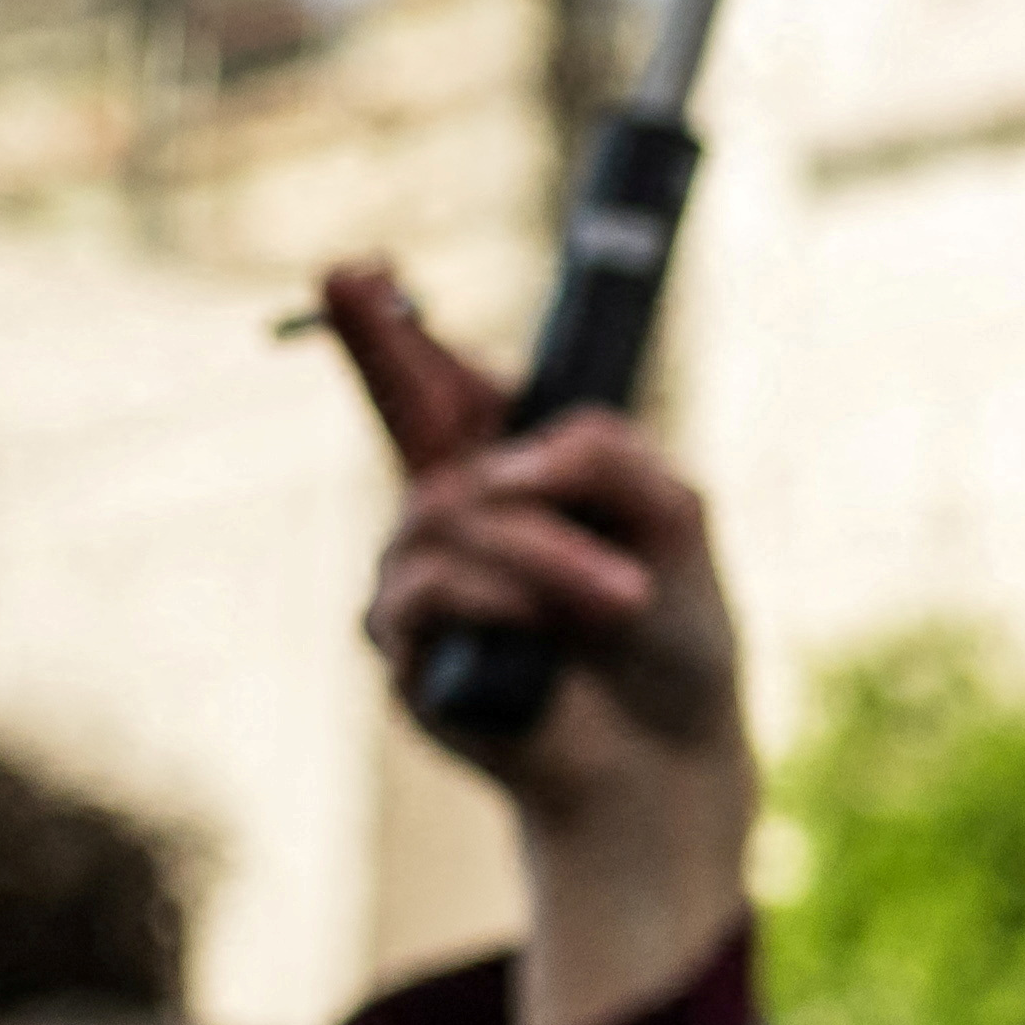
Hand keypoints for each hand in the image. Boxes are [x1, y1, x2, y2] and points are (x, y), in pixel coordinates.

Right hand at [321, 262, 757, 1024]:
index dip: (403, 335)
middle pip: (409, 419)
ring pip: (451, 512)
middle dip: (384, 348)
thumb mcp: (679, 522)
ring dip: (547, 550)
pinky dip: (505, 595)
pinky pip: (431, 585)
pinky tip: (550, 631)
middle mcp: (463, 519)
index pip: (457, 392)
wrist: (670, 755)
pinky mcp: (408, 651)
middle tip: (345, 271)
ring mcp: (426, 582)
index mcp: (529, 477)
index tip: (356, 269)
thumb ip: (611, 462)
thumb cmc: (676, 639)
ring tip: (621, 599)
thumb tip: (511, 464)